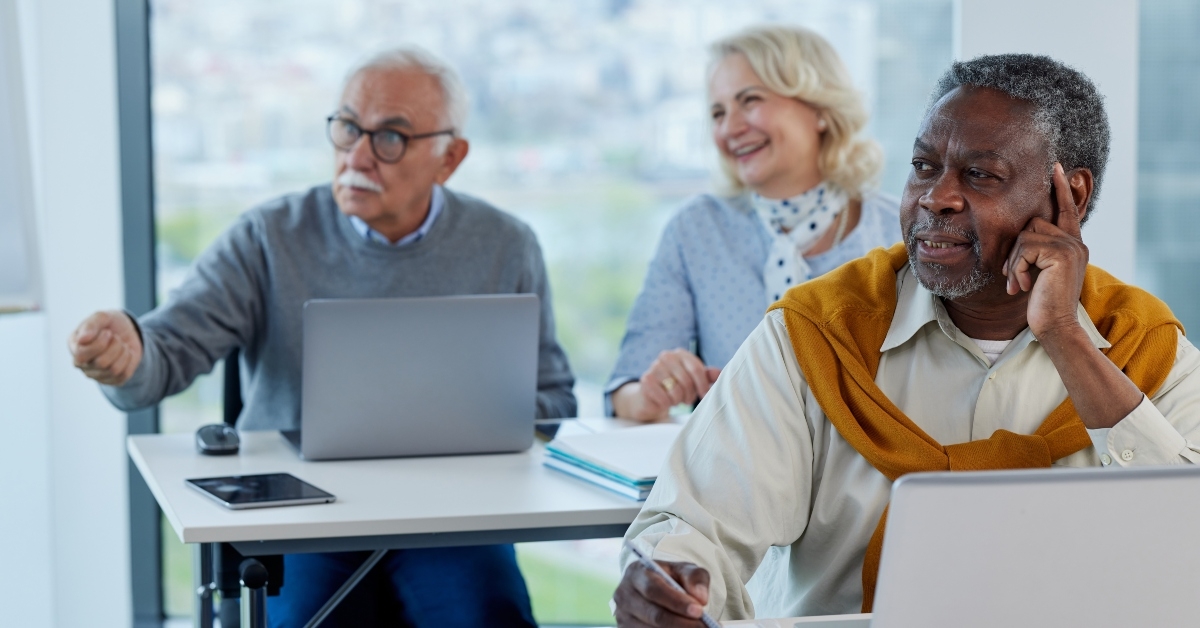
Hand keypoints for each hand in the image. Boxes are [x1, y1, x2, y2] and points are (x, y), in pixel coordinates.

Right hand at [68, 310, 142, 385]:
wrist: (128, 332)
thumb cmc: (110, 324)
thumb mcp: (102, 317)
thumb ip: (91, 324)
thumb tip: (82, 339)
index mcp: (75, 346)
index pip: (82, 354)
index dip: (100, 343)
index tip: (108, 332)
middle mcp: (81, 363)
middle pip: (101, 363)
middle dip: (115, 347)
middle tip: (116, 338)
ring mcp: (95, 374)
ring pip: (113, 370)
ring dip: (123, 353)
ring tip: (121, 345)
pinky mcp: (111, 380)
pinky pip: (123, 375)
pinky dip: (129, 361)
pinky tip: (125, 354)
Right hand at [613, 349, 720, 421]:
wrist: (650, 396)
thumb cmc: (675, 386)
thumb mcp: (692, 380)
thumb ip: (706, 376)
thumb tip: (719, 374)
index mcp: (680, 353)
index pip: (696, 369)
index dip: (703, 385)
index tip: (705, 396)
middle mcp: (666, 356)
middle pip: (687, 380)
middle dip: (690, 395)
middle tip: (687, 400)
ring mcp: (654, 367)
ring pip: (676, 391)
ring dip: (678, 400)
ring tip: (674, 399)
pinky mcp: (646, 380)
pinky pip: (664, 398)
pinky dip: (667, 404)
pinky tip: (664, 400)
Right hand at [614, 558, 709, 626]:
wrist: (655, 589)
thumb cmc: (670, 578)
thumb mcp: (684, 570)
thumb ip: (694, 578)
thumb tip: (700, 597)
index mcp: (635, 573)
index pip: (654, 589)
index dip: (676, 602)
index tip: (698, 610)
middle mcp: (624, 595)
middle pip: (653, 615)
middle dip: (681, 623)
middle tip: (704, 627)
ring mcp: (623, 617)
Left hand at [1003, 163, 1089, 338]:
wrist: (1055, 326)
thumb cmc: (1042, 303)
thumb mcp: (1039, 272)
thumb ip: (1037, 251)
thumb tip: (1022, 234)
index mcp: (1072, 244)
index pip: (1066, 210)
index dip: (1060, 189)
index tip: (1055, 167)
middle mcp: (1075, 242)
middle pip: (1032, 223)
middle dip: (1015, 250)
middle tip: (1013, 275)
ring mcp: (1071, 246)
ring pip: (1025, 236)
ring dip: (1014, 262)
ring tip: (1018, 284)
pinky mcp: (1061, 254)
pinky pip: (1024, 248)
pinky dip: (1016, 269)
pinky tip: (1021, 288)